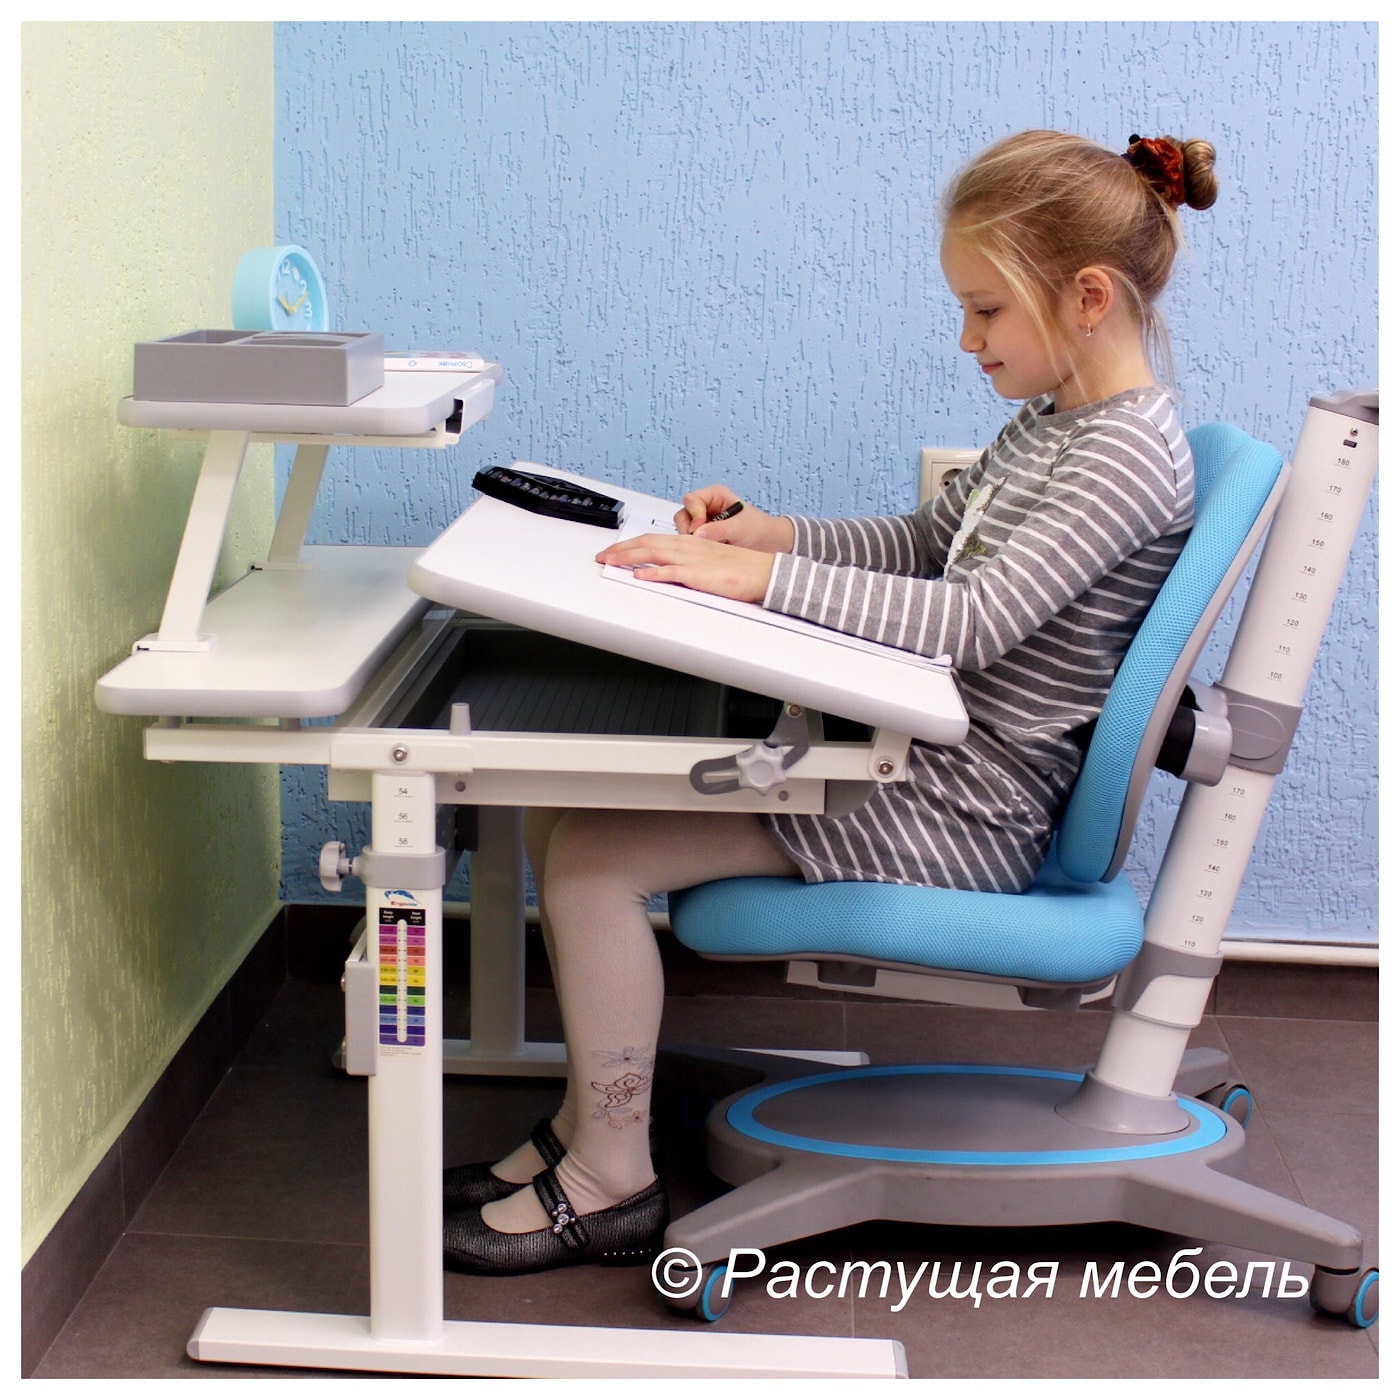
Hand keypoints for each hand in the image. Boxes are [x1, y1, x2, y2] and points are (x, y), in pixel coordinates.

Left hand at [597, 532, 775, 602]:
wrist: (762, 571)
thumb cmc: (739, 568)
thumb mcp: (707, 561)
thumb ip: (686, 563)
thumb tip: (666, 571)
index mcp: (688, 542)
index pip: (651, 539)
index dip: (629, 545)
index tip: (612, 552)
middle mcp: (687, 547)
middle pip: (646, 543)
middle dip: (620, 550)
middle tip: (601, 556)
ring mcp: (691, 560)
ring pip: (652, 554)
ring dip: (628, 558)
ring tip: (609, 562)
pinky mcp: (698, 575)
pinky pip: (671, 572)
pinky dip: (653, 574)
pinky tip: (639, 576)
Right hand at [674, 484, 794, 551]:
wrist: (770, 543)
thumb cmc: (760, 529)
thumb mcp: (739, 527)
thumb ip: (718, 529)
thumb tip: (697, 534)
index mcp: (714, 495)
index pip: (691, 500)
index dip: (694, 514)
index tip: (700, 528)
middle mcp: (706, 507)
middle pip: (683, 515)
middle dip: (689, 529)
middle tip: (701, 542)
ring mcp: (703, 523)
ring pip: (684, 530)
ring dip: (692, 540)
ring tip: (710, 547)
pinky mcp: (704, 538)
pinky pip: (691, 542)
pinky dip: (696, 548)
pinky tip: (709, 552)